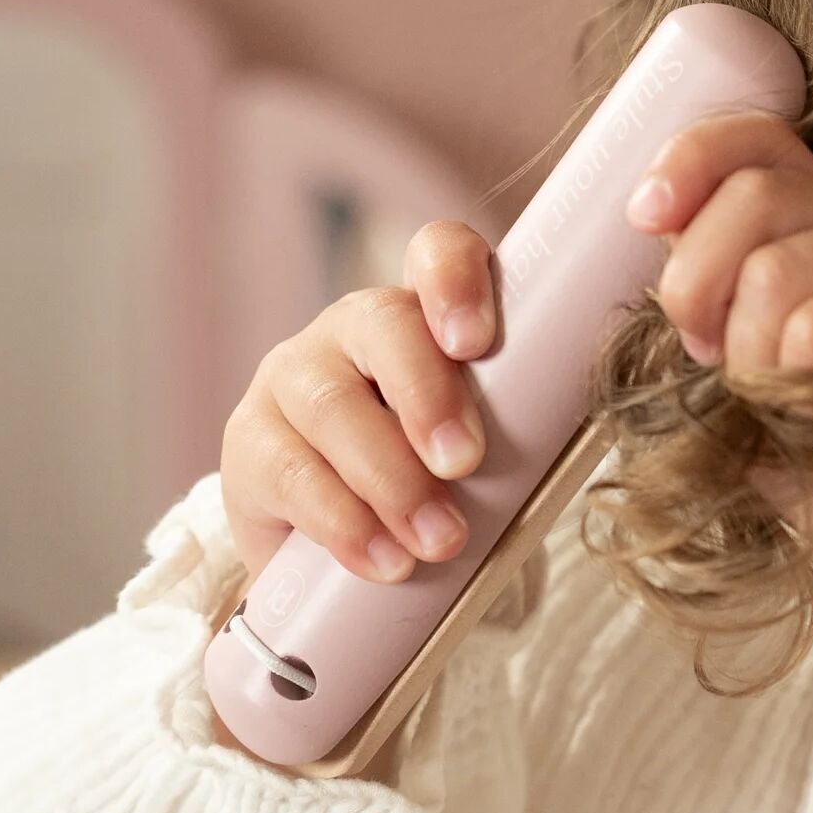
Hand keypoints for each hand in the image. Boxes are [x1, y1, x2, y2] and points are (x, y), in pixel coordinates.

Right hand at [218, 222, 500, 587]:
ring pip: (331, 406)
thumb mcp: (493, 449)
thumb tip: (564, 450)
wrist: (353, 554)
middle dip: (427, 396)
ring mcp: (292, 378)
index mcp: (428, 312)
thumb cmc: (443, 484)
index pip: (438, 252)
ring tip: (439, 540)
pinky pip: (290, 474)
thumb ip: (522, 430)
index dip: (455, 280)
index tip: (476, 342)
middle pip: (383, 326)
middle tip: (465, 464)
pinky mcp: (249, 443)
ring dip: (392, 479)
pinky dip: (345, 523)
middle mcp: (353, 328)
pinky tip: (385, 561)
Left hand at [627, 109, 812, 636]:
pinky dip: (798, 386)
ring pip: (774, 269)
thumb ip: (705, 297)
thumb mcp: (740, 374)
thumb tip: (652, 230)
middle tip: (715, 365)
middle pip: (751, 195)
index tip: (644, 215)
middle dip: (697, 287)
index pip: (755, 139)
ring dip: (752, 360)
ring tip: (788, 407)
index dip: (691, 159)